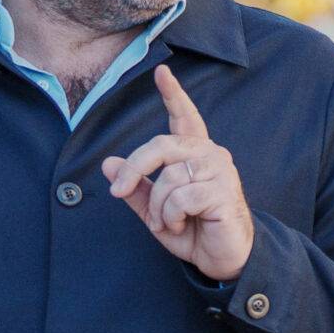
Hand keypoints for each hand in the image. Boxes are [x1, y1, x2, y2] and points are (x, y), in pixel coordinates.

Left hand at [101, 65, 253, 281]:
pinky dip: (172, 216)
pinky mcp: (224, 191)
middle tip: (117, 192)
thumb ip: (135, 189)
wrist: (223, 259)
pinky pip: (180, 197)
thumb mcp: (155, 210)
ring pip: (168, 178)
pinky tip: (183, 224)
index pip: (184, 117)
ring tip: (169, 221)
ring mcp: (220, 170)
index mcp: (194, 154)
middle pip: (160, 145)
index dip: (173, 95)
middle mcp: (210, 154)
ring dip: (158, 207)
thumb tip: (109, 164)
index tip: (162, 73)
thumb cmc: (193, 230)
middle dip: (134, 169)